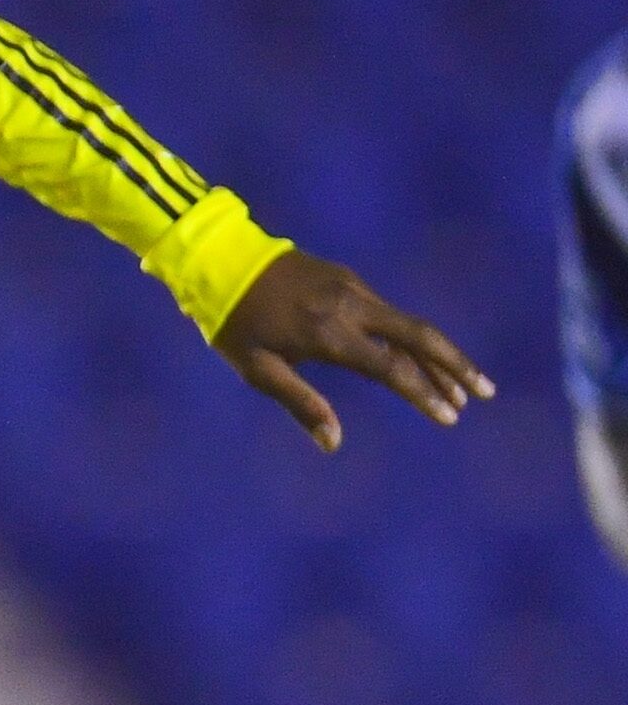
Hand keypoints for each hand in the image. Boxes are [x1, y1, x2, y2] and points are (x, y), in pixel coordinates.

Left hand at [212, 248, 490, 452]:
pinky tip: (418, 359)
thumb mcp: (258, 369)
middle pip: (420, 336)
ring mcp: (352, 288)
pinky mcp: (348, 279)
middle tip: (484, 393)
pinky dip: (411, 337)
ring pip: (409, 323)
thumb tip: (333, 444)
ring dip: (437, 354)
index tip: (448, 417)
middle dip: (456, 365)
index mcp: (330, 334)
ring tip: (460, 387)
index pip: (392, 369)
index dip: (423, 394)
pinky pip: (389, 312)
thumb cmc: (234, 324)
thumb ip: (301, 404)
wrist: (220, 260)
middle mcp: (351, 307)